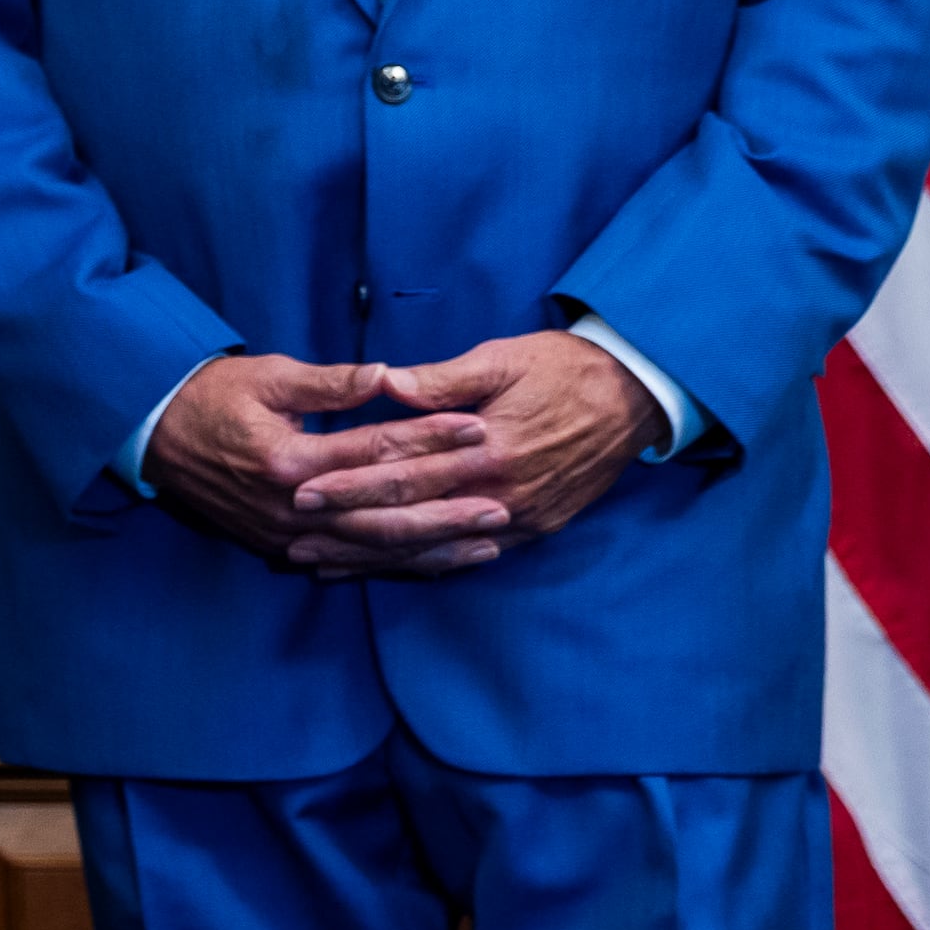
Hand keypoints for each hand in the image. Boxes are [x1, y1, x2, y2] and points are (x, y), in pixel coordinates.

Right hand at [141, 352, 472, 569]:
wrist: (154, 434)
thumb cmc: (213, 395)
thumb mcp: (269, 377)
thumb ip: (331, 384)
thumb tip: (388, 376)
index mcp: (290, 460)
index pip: (376, 450)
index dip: (431, 437)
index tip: (479, 426)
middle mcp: (294, 508)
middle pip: (386, 515)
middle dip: (448, 512)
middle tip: (502, 506)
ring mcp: (289, 535)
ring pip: (375, 549)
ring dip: (433, 547)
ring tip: (486, 543)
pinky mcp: (283, 547)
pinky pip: (353, 562)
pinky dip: (398, 563)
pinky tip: (436, 561)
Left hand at [278, 332, 653, 573]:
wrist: (634, 396)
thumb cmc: (562, 368)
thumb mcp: (502, 360)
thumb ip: (444, 380)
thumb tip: (387, 384)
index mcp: (488, 447)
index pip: (404, 470)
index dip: (350, 482)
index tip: (302, 489)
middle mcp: (502, 492)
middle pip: (412, 518)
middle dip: (350, 531)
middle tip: (295, 540)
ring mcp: (521, 517)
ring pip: (437, 547)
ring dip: (380, 558)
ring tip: (327, 564)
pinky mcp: (537, 527)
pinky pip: (476, 556)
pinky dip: (430, 565)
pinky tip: (394, 570)